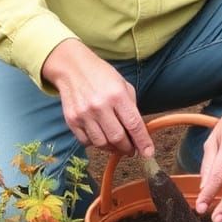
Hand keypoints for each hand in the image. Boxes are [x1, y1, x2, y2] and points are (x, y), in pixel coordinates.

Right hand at [41, 39, 153, 157]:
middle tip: (131, 149)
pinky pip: (86, 142)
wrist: (72, 68)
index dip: (143, 142)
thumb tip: (138, 132)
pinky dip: (96, 143)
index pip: (134, 124)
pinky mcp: (72, 121)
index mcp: (117, 95)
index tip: (148, 153)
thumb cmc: (101, 76)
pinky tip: (100, 135)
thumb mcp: (123, 85)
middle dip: (128, 148)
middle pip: (118, 138)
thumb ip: (131, 108)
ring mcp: (84, 114)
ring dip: (112, 148)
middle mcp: (100, 106)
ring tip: (117, 144)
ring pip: (102, 144)